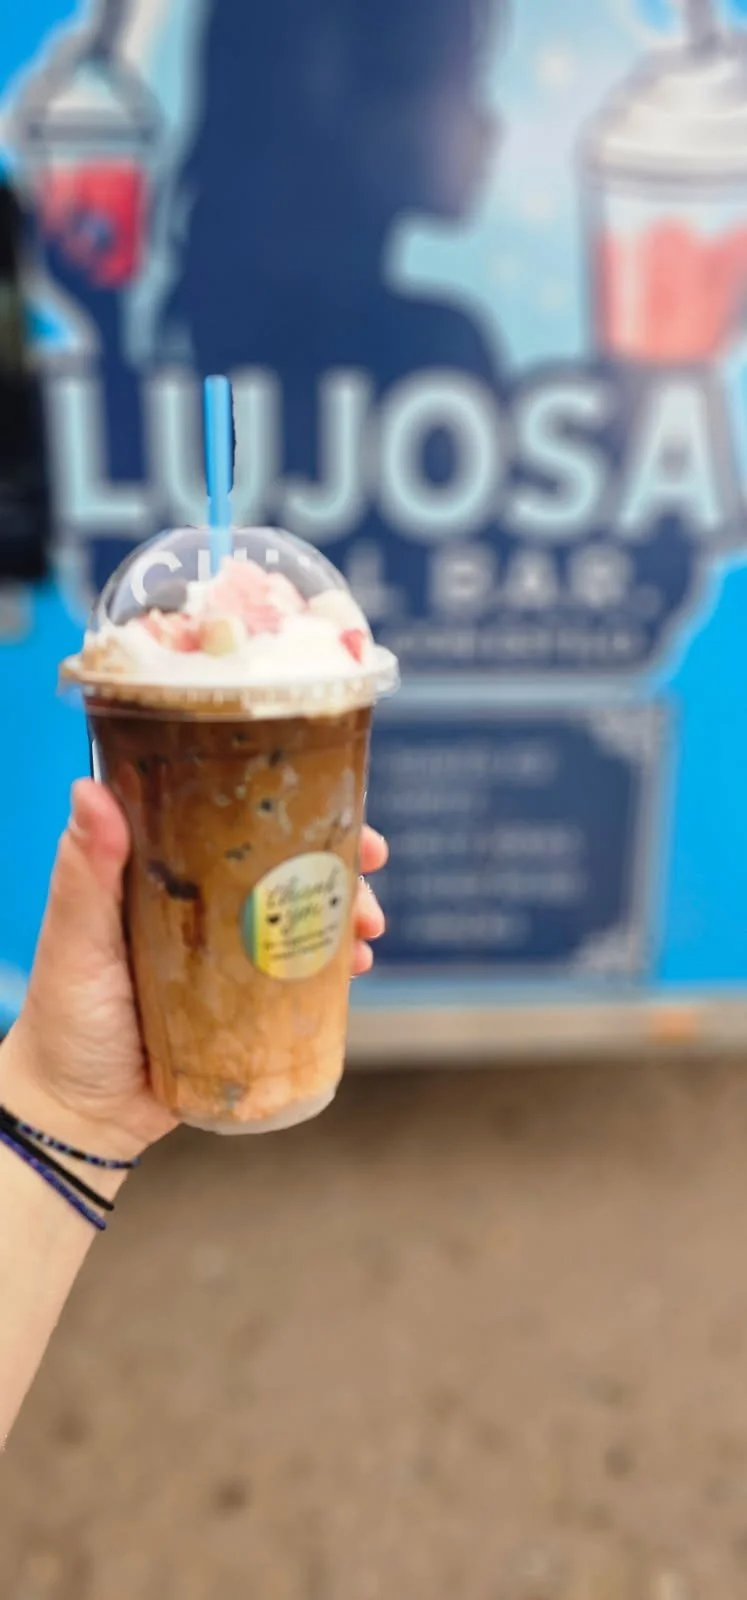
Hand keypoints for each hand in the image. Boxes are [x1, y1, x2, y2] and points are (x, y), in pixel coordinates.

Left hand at [3, 781, 387, 1160]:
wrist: (81, 1114)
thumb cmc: (63, 1020)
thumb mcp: (75, 940)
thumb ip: (84, 873)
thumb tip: (90, 789)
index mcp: (164, 873)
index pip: (233, 820)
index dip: (287, 804)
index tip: (334, 798)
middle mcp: (204, 906)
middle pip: (283, 863)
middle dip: (339, 858)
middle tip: (371, 864)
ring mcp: (230, 956)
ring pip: (302, 916)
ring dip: (346, 911)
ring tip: (367, 930)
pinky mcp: (249, 1004)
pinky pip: (302, 976)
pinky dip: (335, 967)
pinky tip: (354, 969)